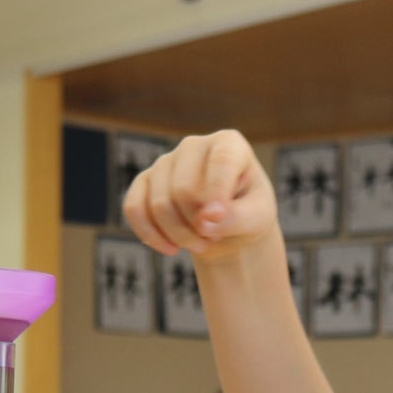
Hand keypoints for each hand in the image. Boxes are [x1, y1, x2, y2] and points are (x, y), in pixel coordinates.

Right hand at [123, 129, 277, 264]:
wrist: (226, 226)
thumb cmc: (247, 214)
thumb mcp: (257, 219)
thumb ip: (238, 218)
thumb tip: (204, 221)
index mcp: (229, 144)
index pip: (220, 163)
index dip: (216, 194)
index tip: (218, 219)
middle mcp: (193, 146)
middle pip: (184, 190)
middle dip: (198, 226)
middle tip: (213, 238)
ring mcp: (166, 162)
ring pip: (159, 204)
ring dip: (179, 235)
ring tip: (200, 243)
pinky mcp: (145, 181)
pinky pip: (134, 208)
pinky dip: (150, 235)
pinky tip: (170, 249)